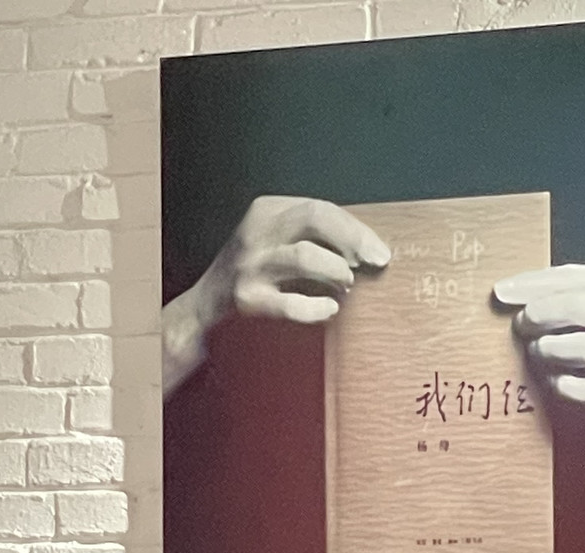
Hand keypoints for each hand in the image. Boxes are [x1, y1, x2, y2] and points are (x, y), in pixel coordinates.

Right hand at [163, 196, 389, 394]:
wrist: (204, 311)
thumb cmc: (253, 277)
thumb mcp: (274, 243)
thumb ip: (310, 238)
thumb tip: (365, 246)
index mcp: (266, 211)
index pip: (320, 208)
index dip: (355, 229)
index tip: (379, 250)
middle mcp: (256, 233)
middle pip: (314, 219)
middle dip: (353, 239)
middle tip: (375, 261)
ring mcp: (250, 266)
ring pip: (303, 256)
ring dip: (335, 270)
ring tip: (347, 284)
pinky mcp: (247, 300)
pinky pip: (290, 303)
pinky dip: (316, 307)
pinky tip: (330, 309)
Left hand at [493, 263, 584, 478]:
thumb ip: (579, 295)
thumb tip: (517, 291)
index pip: (574, 277)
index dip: (532, 284)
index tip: (500, 292)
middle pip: (576, 306)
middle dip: (538, 314)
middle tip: (519, 324)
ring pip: (581, 347)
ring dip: (548, 350)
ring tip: (537, 352)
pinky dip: (566, 385)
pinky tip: (558, 382)